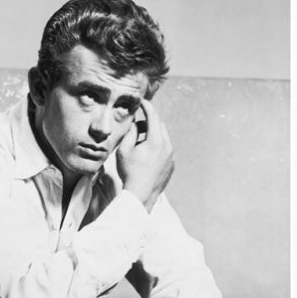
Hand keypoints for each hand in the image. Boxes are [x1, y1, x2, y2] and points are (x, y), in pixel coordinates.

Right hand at [116, 98, 173, 212]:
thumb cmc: (130, 172)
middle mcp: (167, 146)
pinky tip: (146, 157)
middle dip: (149, 123)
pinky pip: (165, 150)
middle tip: (137, 127)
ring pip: (164, 138)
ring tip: (140, 145)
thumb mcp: (124, 150)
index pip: (153, 116)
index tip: (143, 102)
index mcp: (156, 140)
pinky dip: (157, 147)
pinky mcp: (171, 165)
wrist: (141, 195)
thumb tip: (136, 124)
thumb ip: (131, 133)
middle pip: (160, 126)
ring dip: (153, 136)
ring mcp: (171, 156)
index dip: (147, 107)